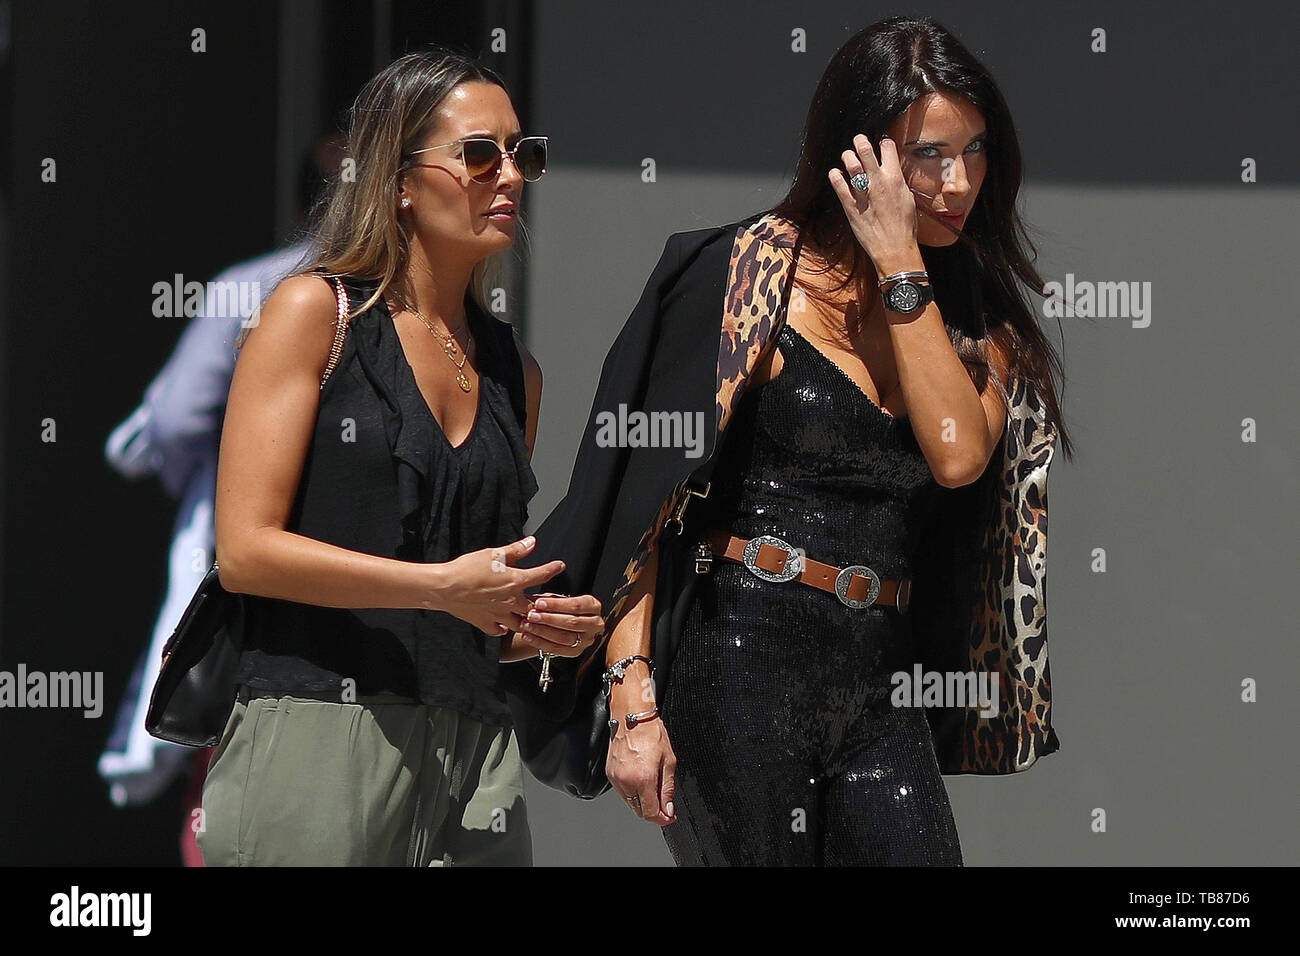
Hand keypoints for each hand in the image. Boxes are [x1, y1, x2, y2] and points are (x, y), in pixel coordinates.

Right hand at [434, 536, 564, 636]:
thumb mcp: (493, 554)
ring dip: (527, 620)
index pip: (541, 575)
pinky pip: (499, 630)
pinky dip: (503, 629)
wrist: (444, 588)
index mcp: (515, 581)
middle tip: (549, 602)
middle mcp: (511, 601)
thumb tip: (532, 542)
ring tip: (531, 617)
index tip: (560, 566)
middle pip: (535, 606)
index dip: (553, 568)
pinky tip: (504, 626)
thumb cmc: (467, 568)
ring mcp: (499, 615)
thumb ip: (516, 550)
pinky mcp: (485, 623)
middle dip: (544, 605)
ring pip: (520, 623)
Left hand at [513, 592, 603, 657]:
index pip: (576, 605)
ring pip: (564, 637)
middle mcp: (594, 623)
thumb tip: (530, 600)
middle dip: (549, 619)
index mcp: (593, 606)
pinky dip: (540, 643)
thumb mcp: (558, 600)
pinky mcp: (577, 651)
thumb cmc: (562, 609)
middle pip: (572, 622)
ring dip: (543, 631)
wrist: (562, 623)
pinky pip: (557, 649)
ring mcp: (587, 639)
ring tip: (527, 625)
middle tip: (531, 615)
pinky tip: (528, 636)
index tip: (539, 603)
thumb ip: (547, 600)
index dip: (556, 605)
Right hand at [607, 691, 676, 825]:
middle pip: (639, 811)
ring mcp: (616, 778)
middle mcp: (626, 781)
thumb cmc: (651, 734)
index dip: (662, 818)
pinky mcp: (610, 774)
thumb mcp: (669, 762)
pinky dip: (632, 793)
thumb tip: (668, 809)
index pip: (650, 812)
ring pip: (630, 803)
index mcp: (643, 779)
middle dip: (653, 812)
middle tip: (664, 806)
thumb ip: (668, 789)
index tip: (669, 816)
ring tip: (653, 790)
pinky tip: (641, 783)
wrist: (632, 717)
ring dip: (642, 803)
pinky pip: (622, 792)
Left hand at [827, 133, 919, 269]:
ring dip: (847, 157)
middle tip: (858, 140)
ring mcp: (864, 194)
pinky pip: (840, 187)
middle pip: (866, 150)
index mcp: (895, 179)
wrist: (895, 248)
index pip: (888, 147)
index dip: (883, 143)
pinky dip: (835, 176)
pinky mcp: (851, 207)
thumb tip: (892, 172)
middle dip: (860, 141)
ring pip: (851, 165)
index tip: (880, 145)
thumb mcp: (907, 199)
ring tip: (847, 157)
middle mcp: (879, 183)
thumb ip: (897, 183)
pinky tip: (835, 173)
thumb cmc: (904, 227)